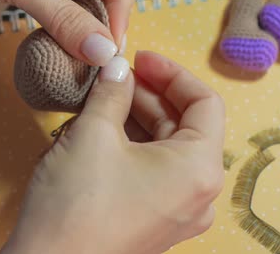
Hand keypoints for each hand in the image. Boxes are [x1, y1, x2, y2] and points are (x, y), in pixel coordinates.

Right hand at [1, 51, 224, 253]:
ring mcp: (179, 212)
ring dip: (139, 118)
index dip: (172, 72)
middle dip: (150, 94)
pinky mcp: (156, 221)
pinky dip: (135, 145)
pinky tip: (105, 129)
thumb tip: (117, 68)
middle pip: (185, 125)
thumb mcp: (93, 133)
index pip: (204, 102)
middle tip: (116, 75)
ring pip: (168, 148)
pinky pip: (155, 171)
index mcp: (199, 169)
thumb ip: (112, 91)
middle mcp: (198, 194)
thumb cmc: (75, 208)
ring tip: (105, 99)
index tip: (142, 58)